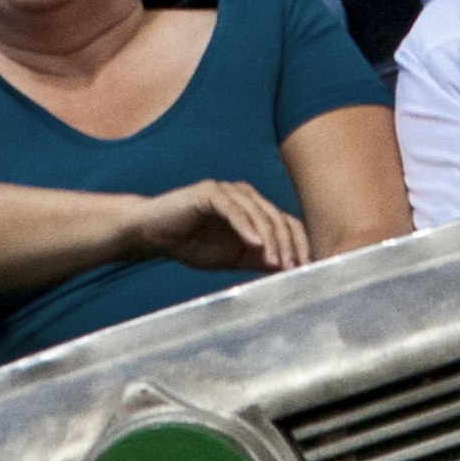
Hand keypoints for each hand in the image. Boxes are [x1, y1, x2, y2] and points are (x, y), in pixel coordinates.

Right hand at [123, 176, 314, 279]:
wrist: (153, 233)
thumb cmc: (191, 244)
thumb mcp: (231, 258)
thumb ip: (257, 260)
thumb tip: (287, 269)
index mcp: (254, 210)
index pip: (286, 224)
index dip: (299, 245)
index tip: (306, 269)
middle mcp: (246, 196)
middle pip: (277, 218)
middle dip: (288, 245)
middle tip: (294, 268)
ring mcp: (228, 191)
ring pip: (258, 214)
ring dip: (270, 239)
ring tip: (276, 262)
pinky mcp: (210, 192)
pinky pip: (233, 210)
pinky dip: (245, 227)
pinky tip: (254, 245)